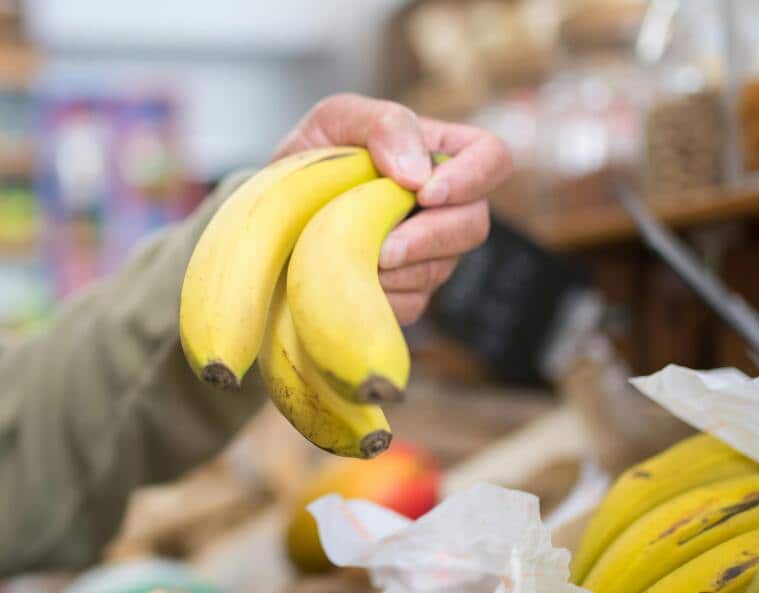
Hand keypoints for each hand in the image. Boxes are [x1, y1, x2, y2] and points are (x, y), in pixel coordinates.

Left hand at [275, 93, 511, 324]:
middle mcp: (442, 208)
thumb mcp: (334, 120)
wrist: (268, 219)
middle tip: (385, 248)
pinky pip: (409, 305)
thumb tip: (418, 174)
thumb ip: (382, 124)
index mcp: (437, 155)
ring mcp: (427, 256)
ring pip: (441, 270)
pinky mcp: (404, 295)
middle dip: (430, 239)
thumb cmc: (308, 162)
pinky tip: (348, 284)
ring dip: (396, 271)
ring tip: (351, 259)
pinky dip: (378, 297)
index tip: (426, 193)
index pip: (490, 158)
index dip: (471, 178)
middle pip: (474, 225)